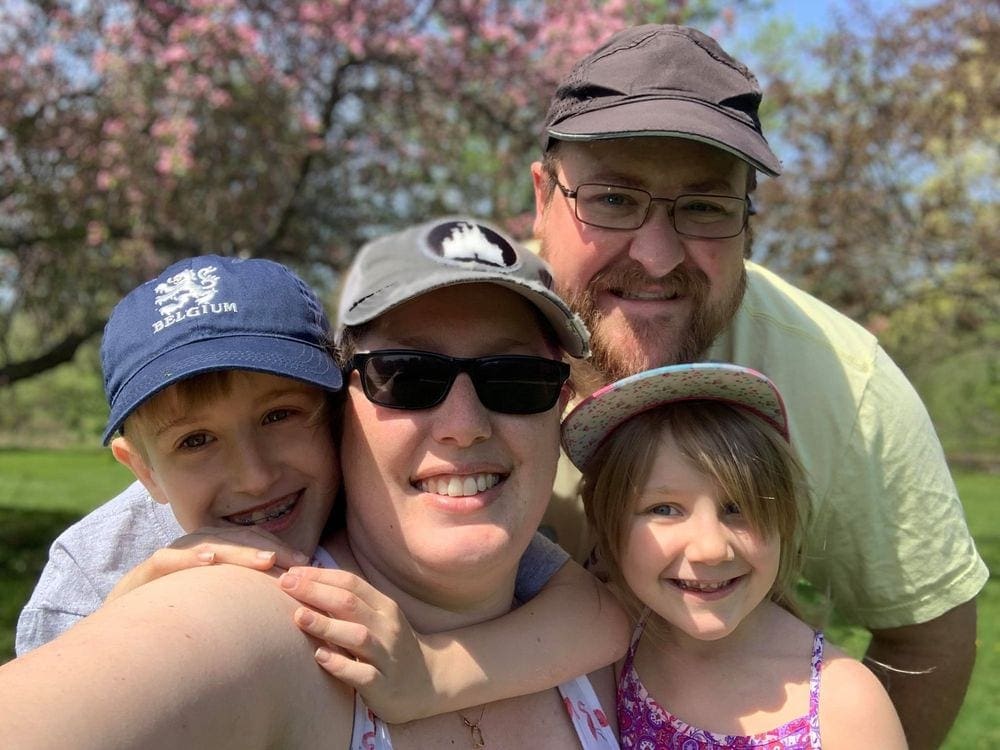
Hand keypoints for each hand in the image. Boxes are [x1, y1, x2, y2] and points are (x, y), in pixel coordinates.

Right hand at [106, 526, 310, 602]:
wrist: (119, 631)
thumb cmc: (173, 614)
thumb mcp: (212, 599)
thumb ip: (241, 591)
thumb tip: (286, 593)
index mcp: (210, 551)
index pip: (249, 541)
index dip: (278, 547)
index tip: (306, 563)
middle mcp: (192, 547)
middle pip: (235, 540)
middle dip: (268, 548)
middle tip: (295, 560)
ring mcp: (169, 557)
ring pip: (208, 545)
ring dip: (238, 550)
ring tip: (266, 559)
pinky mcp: (144, 573)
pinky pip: (169, 559)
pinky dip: (189, 557)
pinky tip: (210, 560)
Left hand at [279, 566, 435, 722]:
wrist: (429, 682)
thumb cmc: (390, 647)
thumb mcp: (378, 619)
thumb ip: (350, 603)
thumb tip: (308, 582)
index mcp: (384, 607)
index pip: (351, 583)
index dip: (320, 576)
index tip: (291, 574)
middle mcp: (387, 627)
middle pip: (351, 604)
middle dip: (316, 592)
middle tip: (285, 584)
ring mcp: (387, 656)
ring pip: (357, 636)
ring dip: (326, 625)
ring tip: (298, 616)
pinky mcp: (384, 685)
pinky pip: (362, 673)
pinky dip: (341, 664)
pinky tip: (320, 656)